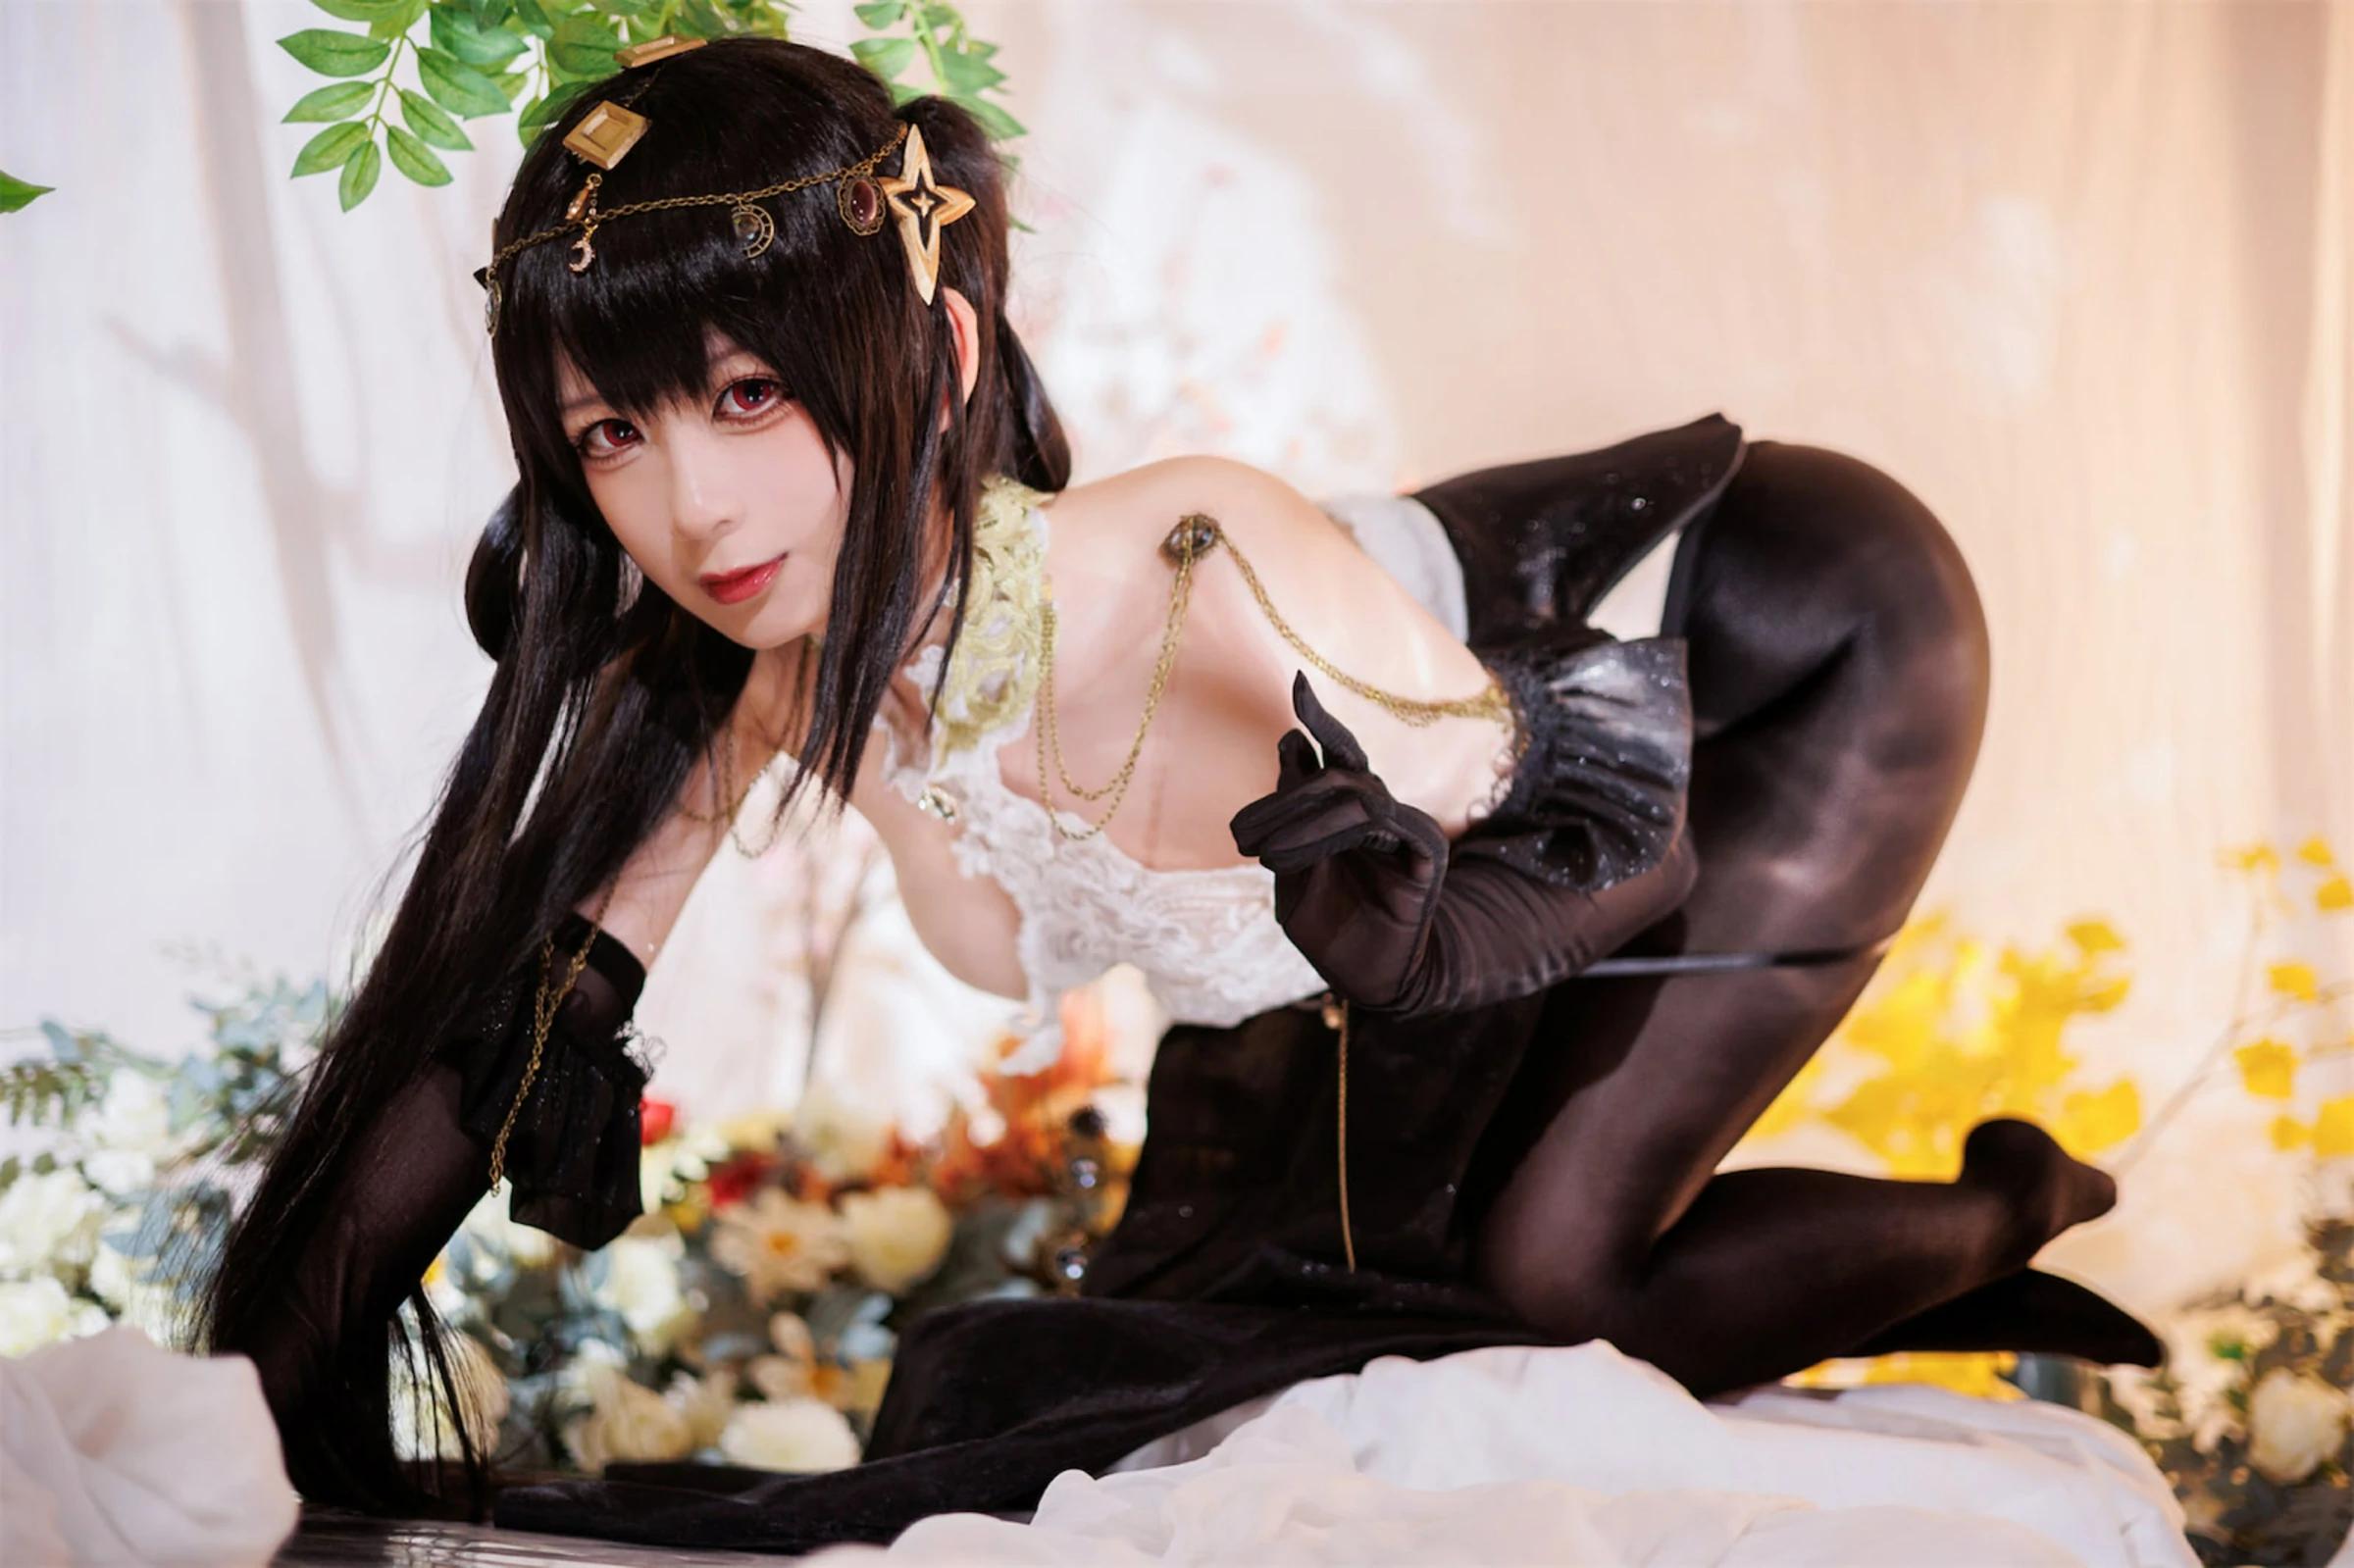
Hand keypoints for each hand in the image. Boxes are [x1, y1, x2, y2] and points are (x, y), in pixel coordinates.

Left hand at [1230, 674, 1449, 1006]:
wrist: (1362, 978)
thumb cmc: (1326, 923)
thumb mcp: (1290, 863)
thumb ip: (1289, 810)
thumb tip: (1289, 741)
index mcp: (1348, 806)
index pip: (1336, 750)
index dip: (1320, 717)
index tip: (1299, 683)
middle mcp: (1380, 808)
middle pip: (1340, 769)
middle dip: (1285, 794)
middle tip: (1241, 837)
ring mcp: (1406, 828)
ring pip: (1354, 795)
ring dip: (1300, 822)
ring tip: (1263, 858)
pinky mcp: (1426, 853)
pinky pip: (1382, 824)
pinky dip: (1334, 836)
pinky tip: (1303, 861)